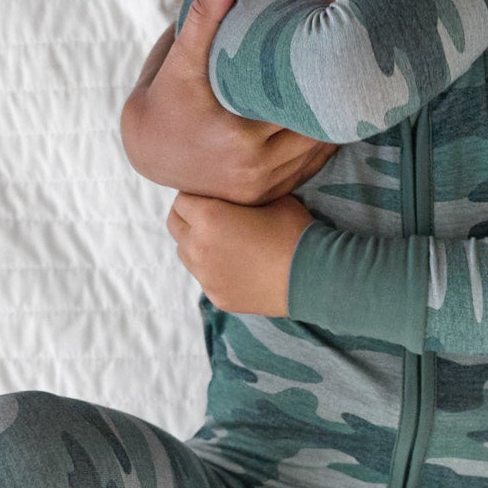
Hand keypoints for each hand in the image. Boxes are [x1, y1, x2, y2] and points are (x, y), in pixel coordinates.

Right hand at [121, 0, 336, 202]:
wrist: (145, 150)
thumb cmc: (164, 99)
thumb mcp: (179, 61)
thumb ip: (203, 19)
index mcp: (239, 140)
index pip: (302, 110)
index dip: (323, 86)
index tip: (338, 59)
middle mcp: (254, 171)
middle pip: (316, 133)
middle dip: (331, 104)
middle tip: (353, 73)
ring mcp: (262, 188)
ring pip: (317, 153)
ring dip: (331, 125)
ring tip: (345, 93)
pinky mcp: (266, 196)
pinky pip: (308, 170)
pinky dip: (319, 147)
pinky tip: (327, 120)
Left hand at [166, 192, 313, 315]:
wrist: (313, 275)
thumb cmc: (294, 231)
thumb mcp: (270, 197)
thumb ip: (242, 193)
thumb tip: (233, 191)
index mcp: (208, 217)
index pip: (182, 199)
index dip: (197, 195)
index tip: (213, 197)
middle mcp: (198, 247)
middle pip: (174, 225)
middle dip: (188, 217)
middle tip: (212, 216)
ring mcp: (205, 276)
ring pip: (184, 253)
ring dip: (196, 243)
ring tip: (224, 242)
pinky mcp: (216, 296)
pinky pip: (204, 277)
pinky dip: (214, 268)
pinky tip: (239, 266)